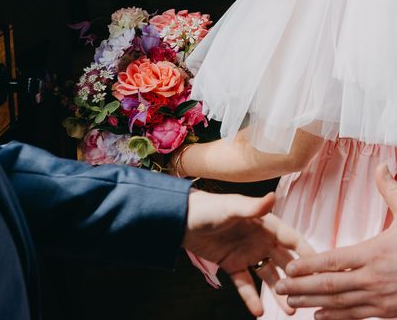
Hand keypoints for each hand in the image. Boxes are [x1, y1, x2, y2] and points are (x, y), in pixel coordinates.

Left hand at [184, 190, 312, 316]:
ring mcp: (247, 253)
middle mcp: (260, 239)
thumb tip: (273, 196)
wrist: (181, 219)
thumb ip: (253, 207)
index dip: (307, 252)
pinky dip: (252, 298)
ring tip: (290, 310)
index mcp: (265, 223)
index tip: (323, 268)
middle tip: (310, 297)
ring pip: (269, 276)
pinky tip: (258, 312)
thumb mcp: (231, 207)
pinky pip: (246, 284)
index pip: (292, 239)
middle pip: (285, 261)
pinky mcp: (232, 265)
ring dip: (279, 292)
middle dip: (298, 278)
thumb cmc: (208, 207)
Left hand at [276, 163, 396, 318]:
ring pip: (340, 303)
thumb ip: (390, 192)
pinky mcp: (386, 312)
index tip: (291, 267)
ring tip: (290, 301)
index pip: (334, 261)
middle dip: (303, 287)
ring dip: (313, 303)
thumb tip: (382, 165)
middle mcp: (372, 278)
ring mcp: (379, 298)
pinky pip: (356, 315)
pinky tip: (318, 316)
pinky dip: (336, 317)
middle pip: (331, 285)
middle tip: (279, 287)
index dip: (310, 265)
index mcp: (373, 253)